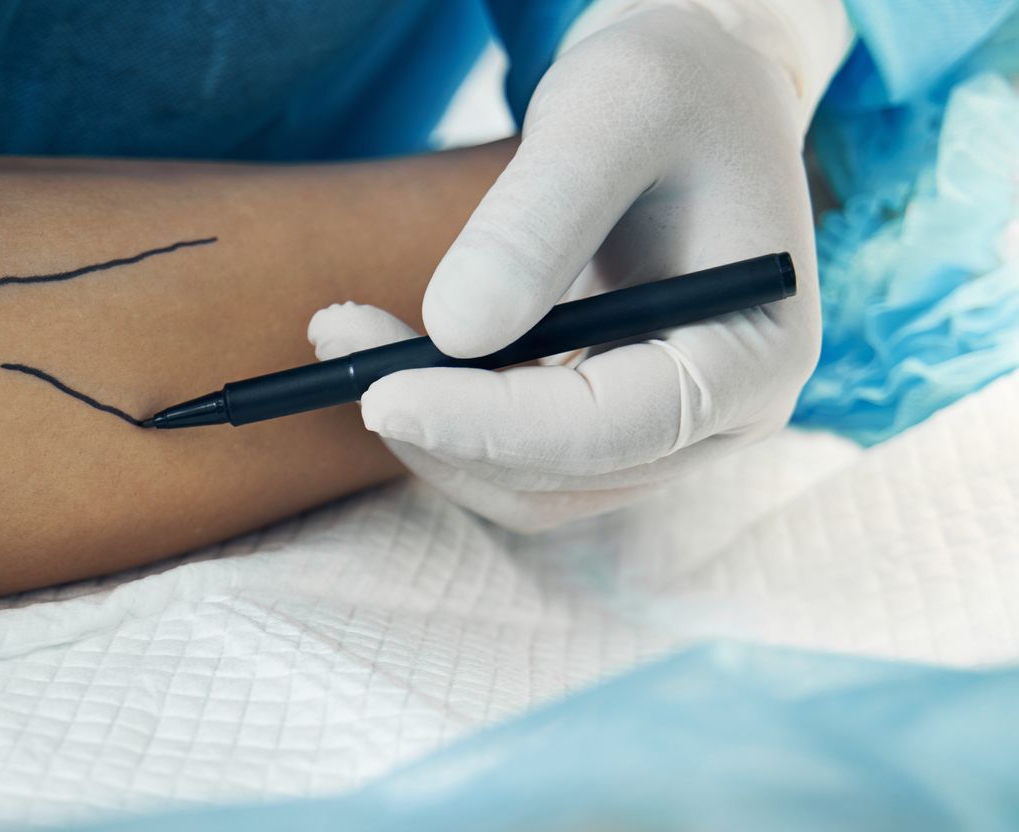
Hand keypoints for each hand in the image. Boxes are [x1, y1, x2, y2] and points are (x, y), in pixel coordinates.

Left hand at [310, 4, 838, 530]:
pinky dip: (442, 419)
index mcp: (757, 352)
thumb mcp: (609, 111)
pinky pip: (512, 460)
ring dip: (425, 432)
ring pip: (522, 486)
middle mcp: (727, 416)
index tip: (378, 395)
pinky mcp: (611, 427)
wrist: (692, 92)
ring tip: (346, 334)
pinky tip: (387, 348)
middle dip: (436, 424)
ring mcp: (670, 433)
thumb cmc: (670, 82)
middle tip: (336, 337)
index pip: (609, 429)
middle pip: (556, 475)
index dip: (486, 426)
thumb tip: (453, 334)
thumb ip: (535, 222)